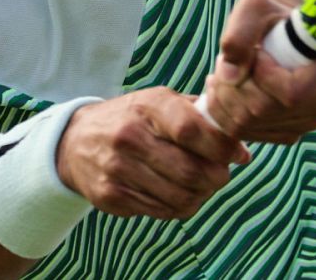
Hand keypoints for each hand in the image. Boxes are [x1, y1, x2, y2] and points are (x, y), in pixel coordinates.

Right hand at [55, 88, 250, 220]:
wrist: (75, 141)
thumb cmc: (131, 119)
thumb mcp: (158, 102)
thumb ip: (198, 115)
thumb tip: (240, 143)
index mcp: (147, 106)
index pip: (191, 129)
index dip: (221, 146)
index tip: (238, 156)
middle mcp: (129, 136)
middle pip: (189, 170)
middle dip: (216, 178)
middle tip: (220, 176)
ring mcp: (117, 168)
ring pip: (179, 197)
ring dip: (200, 196)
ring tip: (201, 187)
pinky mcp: (111, 196)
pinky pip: (161, 212)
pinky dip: (179, 208)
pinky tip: (177, 195)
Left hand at [200, 0, 315, 143]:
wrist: (278, 31)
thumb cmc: (270, 15)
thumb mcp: (254, 8)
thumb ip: (239, 34)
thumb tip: (230, 76)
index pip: (291, 93)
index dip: (261, 75)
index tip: (255, 51)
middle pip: (264, 110)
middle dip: (233, 84)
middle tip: (226, 61)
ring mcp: (308, 122)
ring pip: (250, 123)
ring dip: (224, 96)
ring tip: (223, 71)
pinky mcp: (288, 133)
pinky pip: (246, 132)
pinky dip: (224, 110)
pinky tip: (225, 88)